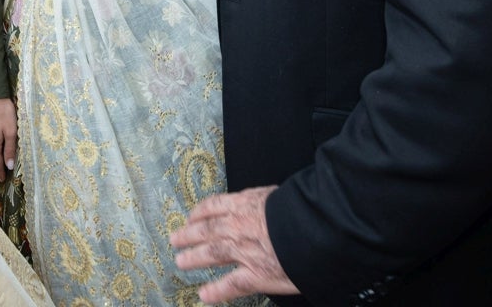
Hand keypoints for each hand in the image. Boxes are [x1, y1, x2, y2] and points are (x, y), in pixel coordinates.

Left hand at [171, 185, 298, 303]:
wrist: (316, 227)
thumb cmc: (302, 209)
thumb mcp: (277, 195)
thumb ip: (262, 202)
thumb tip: (260, 204)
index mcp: (244, 204)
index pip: (214, 207)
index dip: (200, 213)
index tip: (191, 217)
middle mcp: (238, 227)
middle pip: (206, 231)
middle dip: (188, 235)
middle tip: (174, 240)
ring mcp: (244, 251)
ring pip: (211, 254)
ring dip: (193, 258)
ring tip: (181, 262)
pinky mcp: (256, 274)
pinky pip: (231, 284)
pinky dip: (217, 291)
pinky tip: (204, 295)